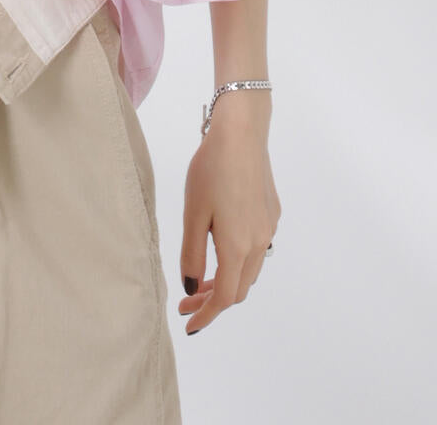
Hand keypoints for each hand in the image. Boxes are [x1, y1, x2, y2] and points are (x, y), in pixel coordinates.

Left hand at [179, 95, 279, 333]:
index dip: (207, 314)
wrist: (242, 133)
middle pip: (239, 288)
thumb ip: (192, 255)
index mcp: (238, 246)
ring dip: (226, 281)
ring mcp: (269, 228)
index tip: (188, 325)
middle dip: (213, 300)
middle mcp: (259, 243)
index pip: (225, 296)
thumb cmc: (211, 170)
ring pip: (249, 270)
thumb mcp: (193, 213)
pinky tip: (221, 248)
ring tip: (200, 279)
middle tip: (186, 302)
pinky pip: (256, 249)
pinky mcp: (271, 213)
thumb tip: (192, 288)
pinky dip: (238, 261)